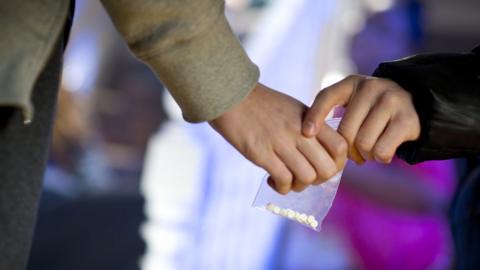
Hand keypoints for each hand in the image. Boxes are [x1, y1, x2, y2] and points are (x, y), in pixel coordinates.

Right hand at [209, 83, 346, 193]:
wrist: (232, 95)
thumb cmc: (262, 104)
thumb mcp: (293, 108)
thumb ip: (310, 127)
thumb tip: (320, 153)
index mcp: (310, 119)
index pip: (340, 146)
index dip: (337, 163)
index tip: (323, 166)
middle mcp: (299, 131)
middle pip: (327, 168)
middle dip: (318, 180)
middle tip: (305, 177)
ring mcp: (281, 142)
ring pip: (307, 177)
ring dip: (299, 186)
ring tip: (287, 180)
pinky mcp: (261, 153)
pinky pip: (283, 180)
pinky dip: (282, 187)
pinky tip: (273, 181)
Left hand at [302, 75, 419, 164]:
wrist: (417, 104)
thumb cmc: (373, 110)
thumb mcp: (353, 103)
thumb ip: (333, 112)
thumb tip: (307, 135)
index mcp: (352, 83)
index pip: (327, 96)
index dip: (314, 116)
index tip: (306, 134)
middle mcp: (371, 87)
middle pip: (346, 131)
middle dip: (347, 149)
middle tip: (353, 154)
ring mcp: (391, 101)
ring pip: (363, 143)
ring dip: (364, 155)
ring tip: (368, 152)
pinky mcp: (407, 119)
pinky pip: (382, 150)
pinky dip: (380, 158)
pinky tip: (382, 153)